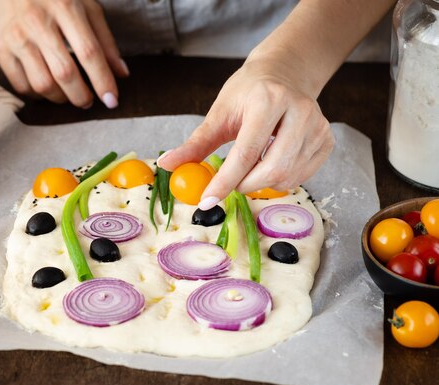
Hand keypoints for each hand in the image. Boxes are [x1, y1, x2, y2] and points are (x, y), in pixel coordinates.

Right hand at [0, 0, 128, 107]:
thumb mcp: (86, 6)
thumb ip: (105, 40)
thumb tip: (121, 74)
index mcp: (65, 7)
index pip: (89, 52)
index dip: (103, 80)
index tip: (112, 100)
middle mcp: (38, 22)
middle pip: (65, 73)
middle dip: (81, 96)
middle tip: (88, 101)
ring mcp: (16, 36)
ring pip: (42, 84)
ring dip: (61, 98)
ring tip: (69, 94)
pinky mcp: (0, 48)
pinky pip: (20, 85)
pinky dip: (38, 95)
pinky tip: (47, 88)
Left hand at [157, 58, 333, 209]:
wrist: (285, 74)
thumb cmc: (248, 93)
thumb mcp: (219, 112)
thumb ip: (195, 143)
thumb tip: (166, 164)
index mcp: (268, 100)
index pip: (245, 152)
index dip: (224, 181)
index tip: (206, 201)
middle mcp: (299, 111)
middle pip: (271, 169)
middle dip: (244, 185)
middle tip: (230, 182)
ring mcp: (318, 126)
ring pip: (287, 177)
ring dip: (260, 184)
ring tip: (249, 168)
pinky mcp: (326, 140)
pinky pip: (300, 177)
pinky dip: (279, 180)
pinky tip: (269, 163)